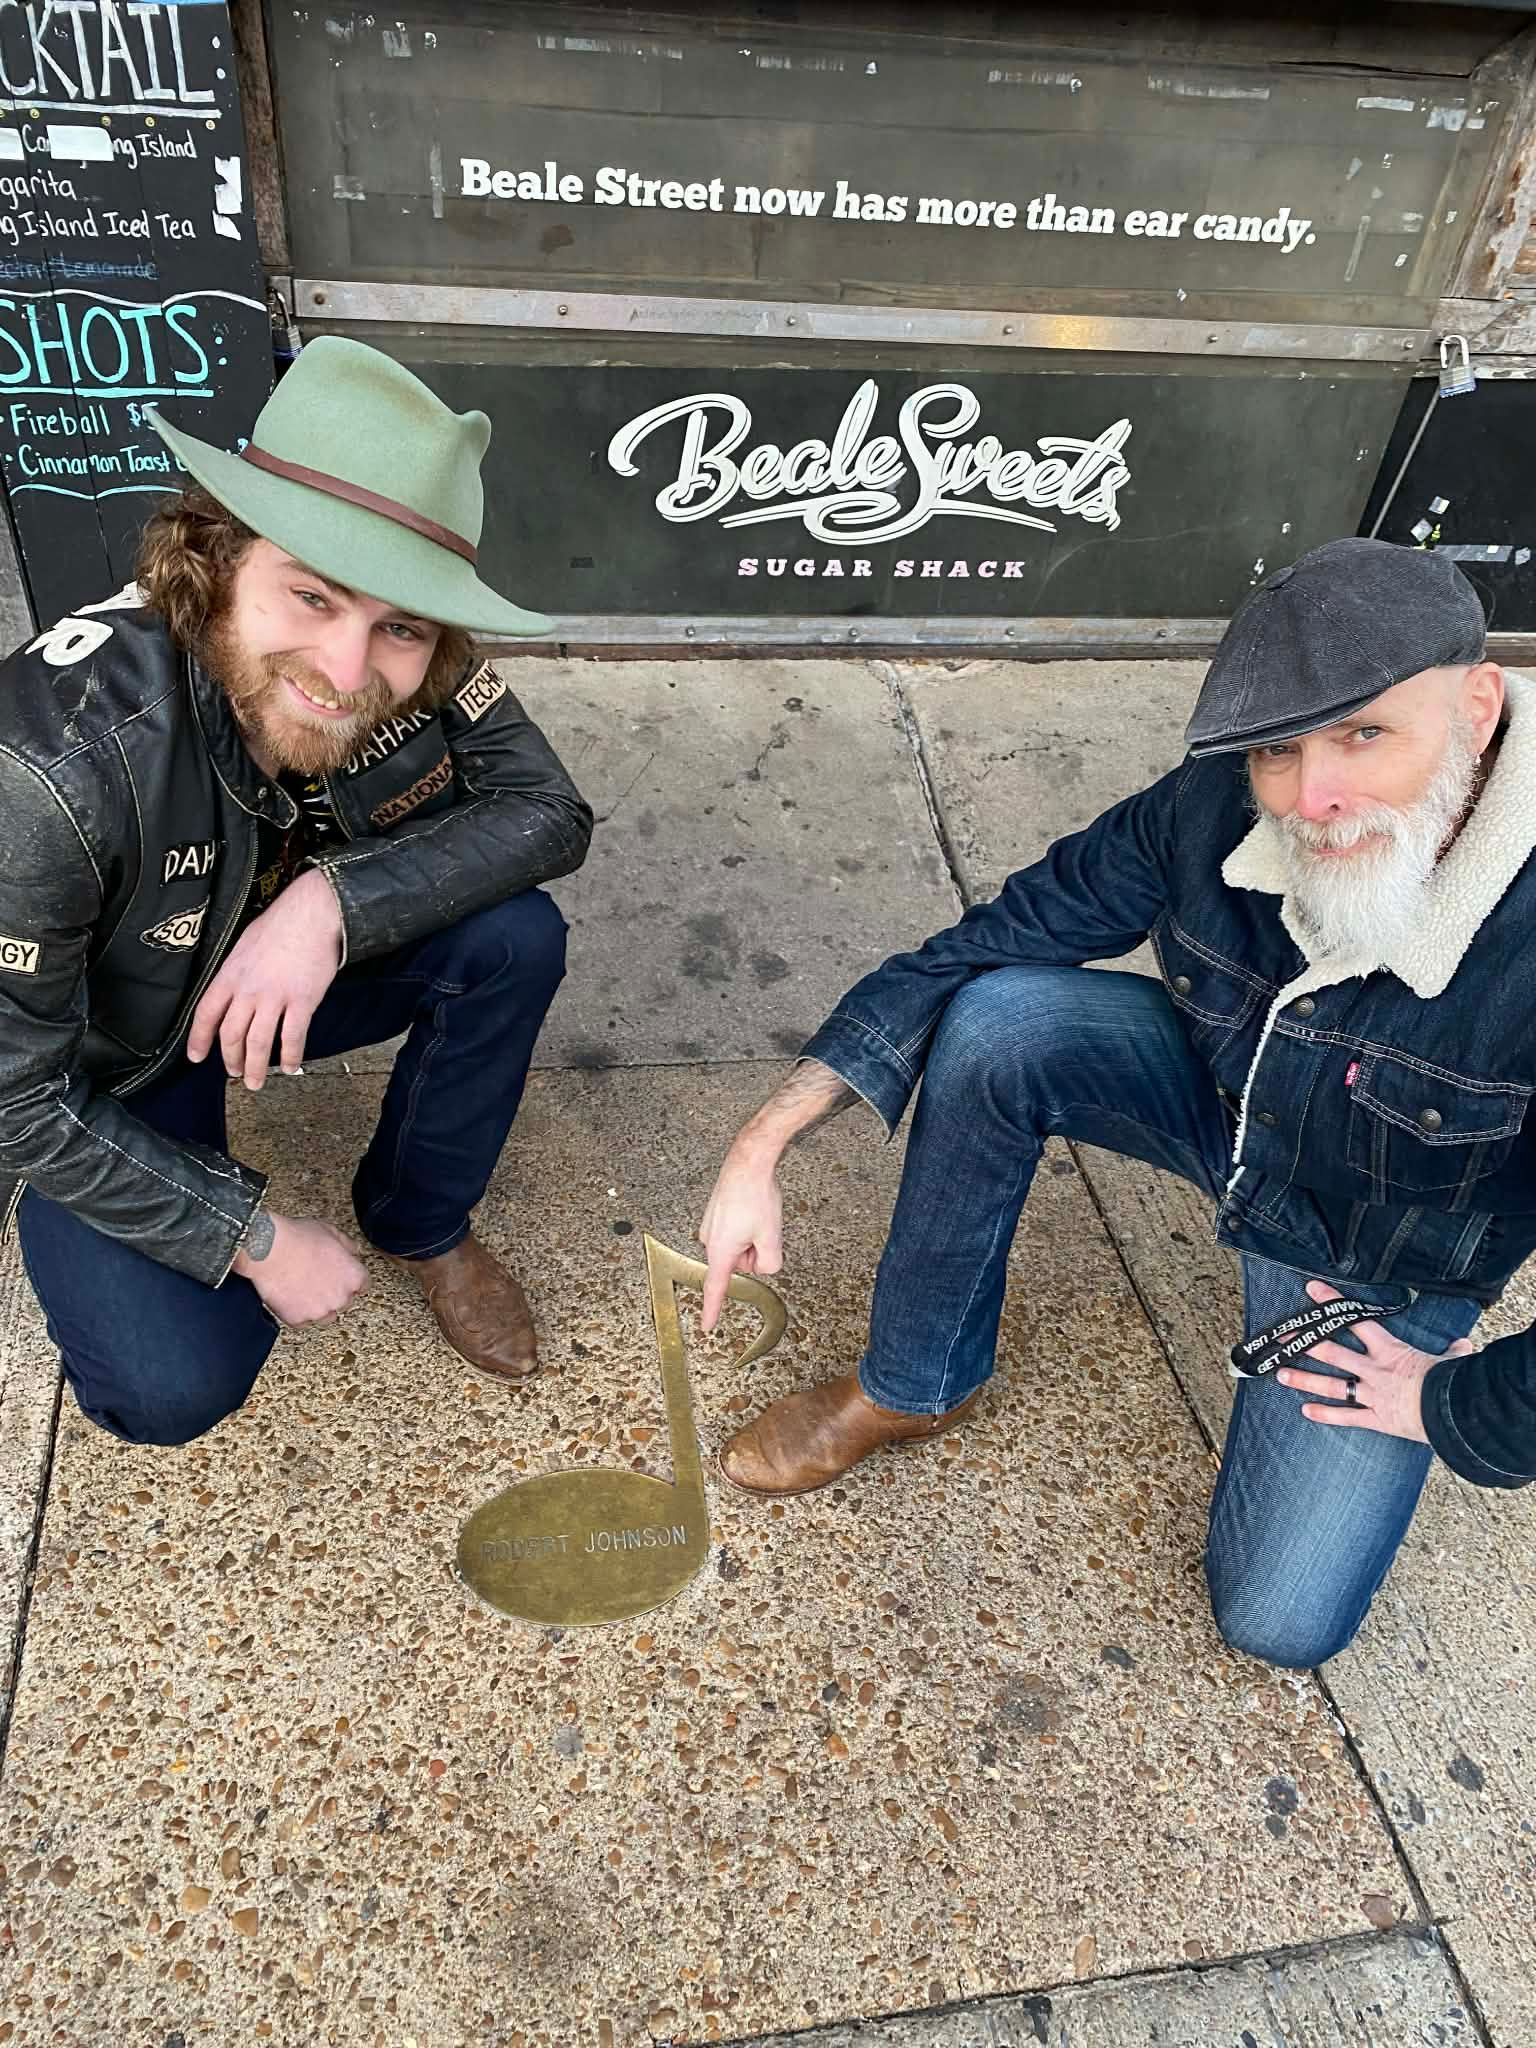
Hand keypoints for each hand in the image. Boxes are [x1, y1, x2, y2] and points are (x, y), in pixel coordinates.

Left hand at [188, 870, 342, 1088]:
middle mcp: (248, 990)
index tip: (196, 1057)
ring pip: (258, 1042)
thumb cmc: (281, 924)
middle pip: (231, 1034)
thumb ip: (237, 972)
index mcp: (230, 975)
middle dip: (231, 1059)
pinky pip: (292, 1037)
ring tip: (256, 1082)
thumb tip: (236, 990)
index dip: (199, 1038)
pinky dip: (290, 1055)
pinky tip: (291, 1066)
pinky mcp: (301, 1001)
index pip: (206, 1013)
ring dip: (256, 1067)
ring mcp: (274, 997)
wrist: (311, 914)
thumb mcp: (244, 945)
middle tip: (235, 1072)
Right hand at [231, 1212, 368, 1326]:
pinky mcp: (299, 1320)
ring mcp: (320, 1311)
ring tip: (302, 1289)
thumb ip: (347, 1244)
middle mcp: (341, 1297)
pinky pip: (302, 1321)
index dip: (349, 1280)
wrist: (267, 1249)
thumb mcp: (329, 1231)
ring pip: (325, 1316)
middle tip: (316, 1279)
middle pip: (344, 1301)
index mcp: (354, 1276)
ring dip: (318, 1306)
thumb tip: (353, 1251)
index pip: (362, 1285)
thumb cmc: (297, 1238)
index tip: (341, 1278)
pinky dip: (296, 1312)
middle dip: (333, 1292)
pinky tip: (290, 1296)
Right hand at [698, 1142, 783, 1330]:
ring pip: (739, 1247)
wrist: (747, 1161)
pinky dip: (747, 1226)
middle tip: (763, 1229)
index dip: (712, 1309)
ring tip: (757, 1214)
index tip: (707, 1326)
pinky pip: (736, 1231)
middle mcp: (710, 1240)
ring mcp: (711, 1226)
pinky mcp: (716, 1215)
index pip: (716, 1288)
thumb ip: (770, 1263)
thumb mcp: (772, 1237)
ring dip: (752, 1237)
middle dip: (754, 1253)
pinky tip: (753, 1209)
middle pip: (738, 1264)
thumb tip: (763, 1266)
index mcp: (721, 1249)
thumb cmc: (755, 1195)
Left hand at [1276, 1279, 1476, 1442]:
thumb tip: (1464, 1345)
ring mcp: (1372, 1395)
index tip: (1312, 1290)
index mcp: (1391, 1350)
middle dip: (1305, 1344)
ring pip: (1331, 1385)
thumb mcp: (1453, 1362)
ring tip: (1281, 1373)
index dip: (1333, 1303)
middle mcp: (1374, 1370)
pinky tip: (1305, 1411)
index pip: (1356, 1320)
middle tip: (1282, 1337)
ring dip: (1304, 1379)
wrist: (1453, 1412)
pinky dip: (1326, 1415)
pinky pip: (1346, 1417)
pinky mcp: (1376, 1419)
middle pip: (1332, 1352)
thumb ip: (1453, 1353)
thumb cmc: (1453, 1383)